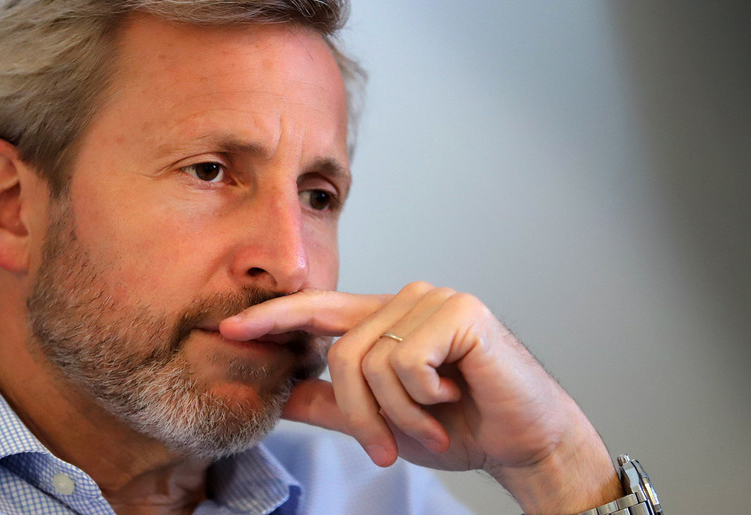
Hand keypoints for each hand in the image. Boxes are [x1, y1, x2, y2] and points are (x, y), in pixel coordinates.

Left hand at [219, 283, 621, 513]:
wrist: (522, 441)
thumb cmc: (458, 426)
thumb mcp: (381, 419)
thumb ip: (333, 403)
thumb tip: (280, 395)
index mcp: (385, 320)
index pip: (319, 311)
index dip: (274, 318)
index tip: (228, 330)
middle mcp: (405, 300)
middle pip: (341, 353)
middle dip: (361, 415)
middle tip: (387, 450)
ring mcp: (433, 300)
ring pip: (372, 362)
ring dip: (399, 414)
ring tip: (433, 422)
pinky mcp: (460, 311)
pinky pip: (407, 363)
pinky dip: (424, 398)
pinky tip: (455, 395)